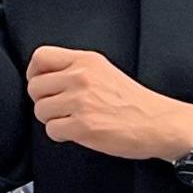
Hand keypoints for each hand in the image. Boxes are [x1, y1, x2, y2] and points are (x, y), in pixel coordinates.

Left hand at [28, 47, 192, 161]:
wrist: (158, 122)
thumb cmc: (136, 102)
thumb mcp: (106, 71)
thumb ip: (78, 70)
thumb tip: (49, 79)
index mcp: (86, 61)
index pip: (41, 57)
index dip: (34, 73)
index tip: (41, 84)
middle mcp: (81, 77)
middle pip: (35, 87)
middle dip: (43, 101)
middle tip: (59, 108)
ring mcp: (81, 101)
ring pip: (40, 110)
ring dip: (52, 120)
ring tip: (71, 120)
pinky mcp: (83, 126)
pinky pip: (52, 130)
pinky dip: (61, 135)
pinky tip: (77, 132)